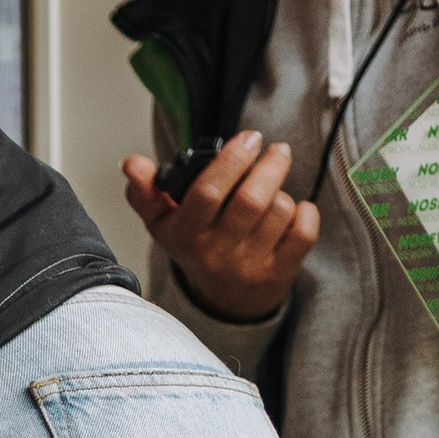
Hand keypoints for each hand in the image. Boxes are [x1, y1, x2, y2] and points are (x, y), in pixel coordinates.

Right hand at [120, 131, 318, 321]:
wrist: (223, 298)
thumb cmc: (195, 247)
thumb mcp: (163, 222)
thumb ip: (145, 191)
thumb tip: (133, 164)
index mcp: (186, 234)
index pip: (207, 193)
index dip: (232, 160)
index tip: (249, 139)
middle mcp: (216, 253)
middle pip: (251, 201)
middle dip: (269, 166)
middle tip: (276, 150)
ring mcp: (248, 266)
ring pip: (279, 211)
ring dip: (283, 190)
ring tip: (274, 189)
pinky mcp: (278, 274)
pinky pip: (303, 235)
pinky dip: (306, 213)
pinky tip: (295, 210)